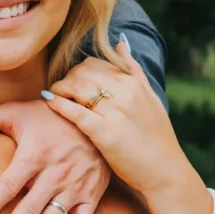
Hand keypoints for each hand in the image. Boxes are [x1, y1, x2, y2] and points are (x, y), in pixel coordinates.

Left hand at [45, 43, 212, 213]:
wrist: (166, 170)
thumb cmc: (156, 137)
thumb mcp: (150, 97)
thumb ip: (134, 70)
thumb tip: (120, 43)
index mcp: (134, 83)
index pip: (94, 63)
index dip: (76, 71)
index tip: (70, 82)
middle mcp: (125, 92)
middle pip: (82, 72)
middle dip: (66, 79)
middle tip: (58, 90)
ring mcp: (115, 112)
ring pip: (77, 87)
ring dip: (59, 89)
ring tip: (53, 96)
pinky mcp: (105, 132)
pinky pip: (75, 111)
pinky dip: (58, 104)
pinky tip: (49, 102)